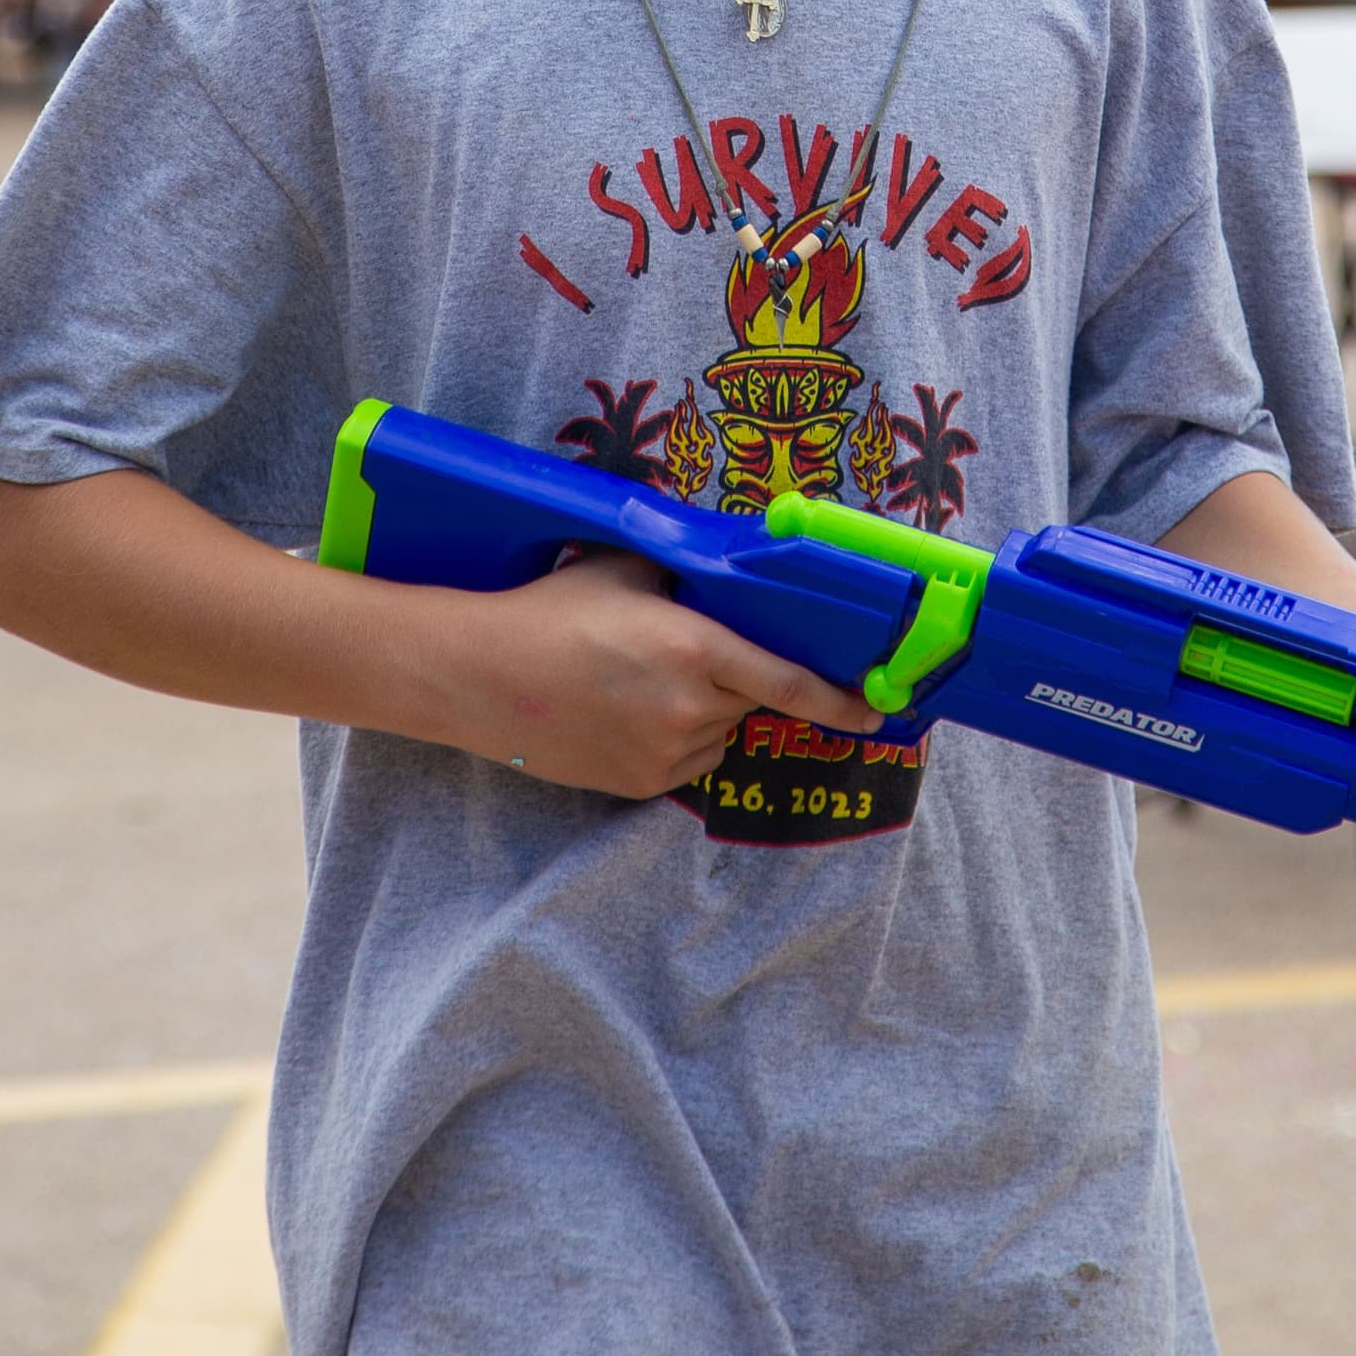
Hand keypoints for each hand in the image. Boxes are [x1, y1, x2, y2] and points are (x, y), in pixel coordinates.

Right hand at [417, 550, 884, 798]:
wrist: (478, 675)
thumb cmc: (553, 609)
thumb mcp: (629, 570)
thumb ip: (691, 579)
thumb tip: (739, 578)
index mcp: (695, 648)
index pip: (790, 683)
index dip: (841, 701)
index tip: (877, 710)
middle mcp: (690, 708)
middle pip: (749, 702)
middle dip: (735, 681)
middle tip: (681, 653)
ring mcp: (664, 754)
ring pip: (718, 735)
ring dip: (704, 711)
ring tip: (637, 681)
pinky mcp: (638, 785)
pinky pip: (685, 762)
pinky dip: (675, 739)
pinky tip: (624, 711)